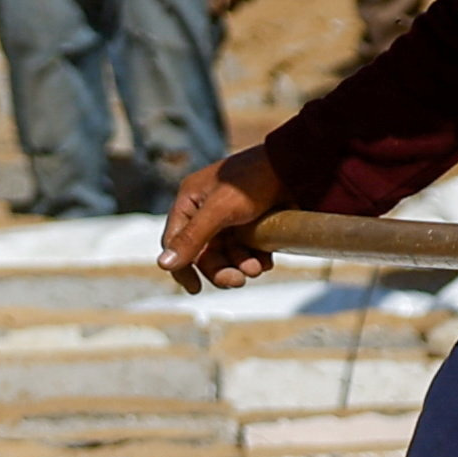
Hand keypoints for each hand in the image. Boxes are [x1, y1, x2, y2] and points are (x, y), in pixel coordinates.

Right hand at [158, 145, 283, 291]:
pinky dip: (255, 259)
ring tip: (257, 267)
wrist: (295, 168)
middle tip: (238, 280)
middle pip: (204, 254)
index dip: (182, 266)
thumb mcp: (219, 210)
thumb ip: (191, 238)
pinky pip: (247, 252)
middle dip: (221, 270)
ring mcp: (230, 220)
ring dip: (241, 266)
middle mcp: (206, 212)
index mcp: (190, 202)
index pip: (175, 241)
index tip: (195, 288)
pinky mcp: (251, 225)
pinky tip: (266, 260)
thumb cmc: (252, 181)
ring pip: (227, 256)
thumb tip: (163, 265)